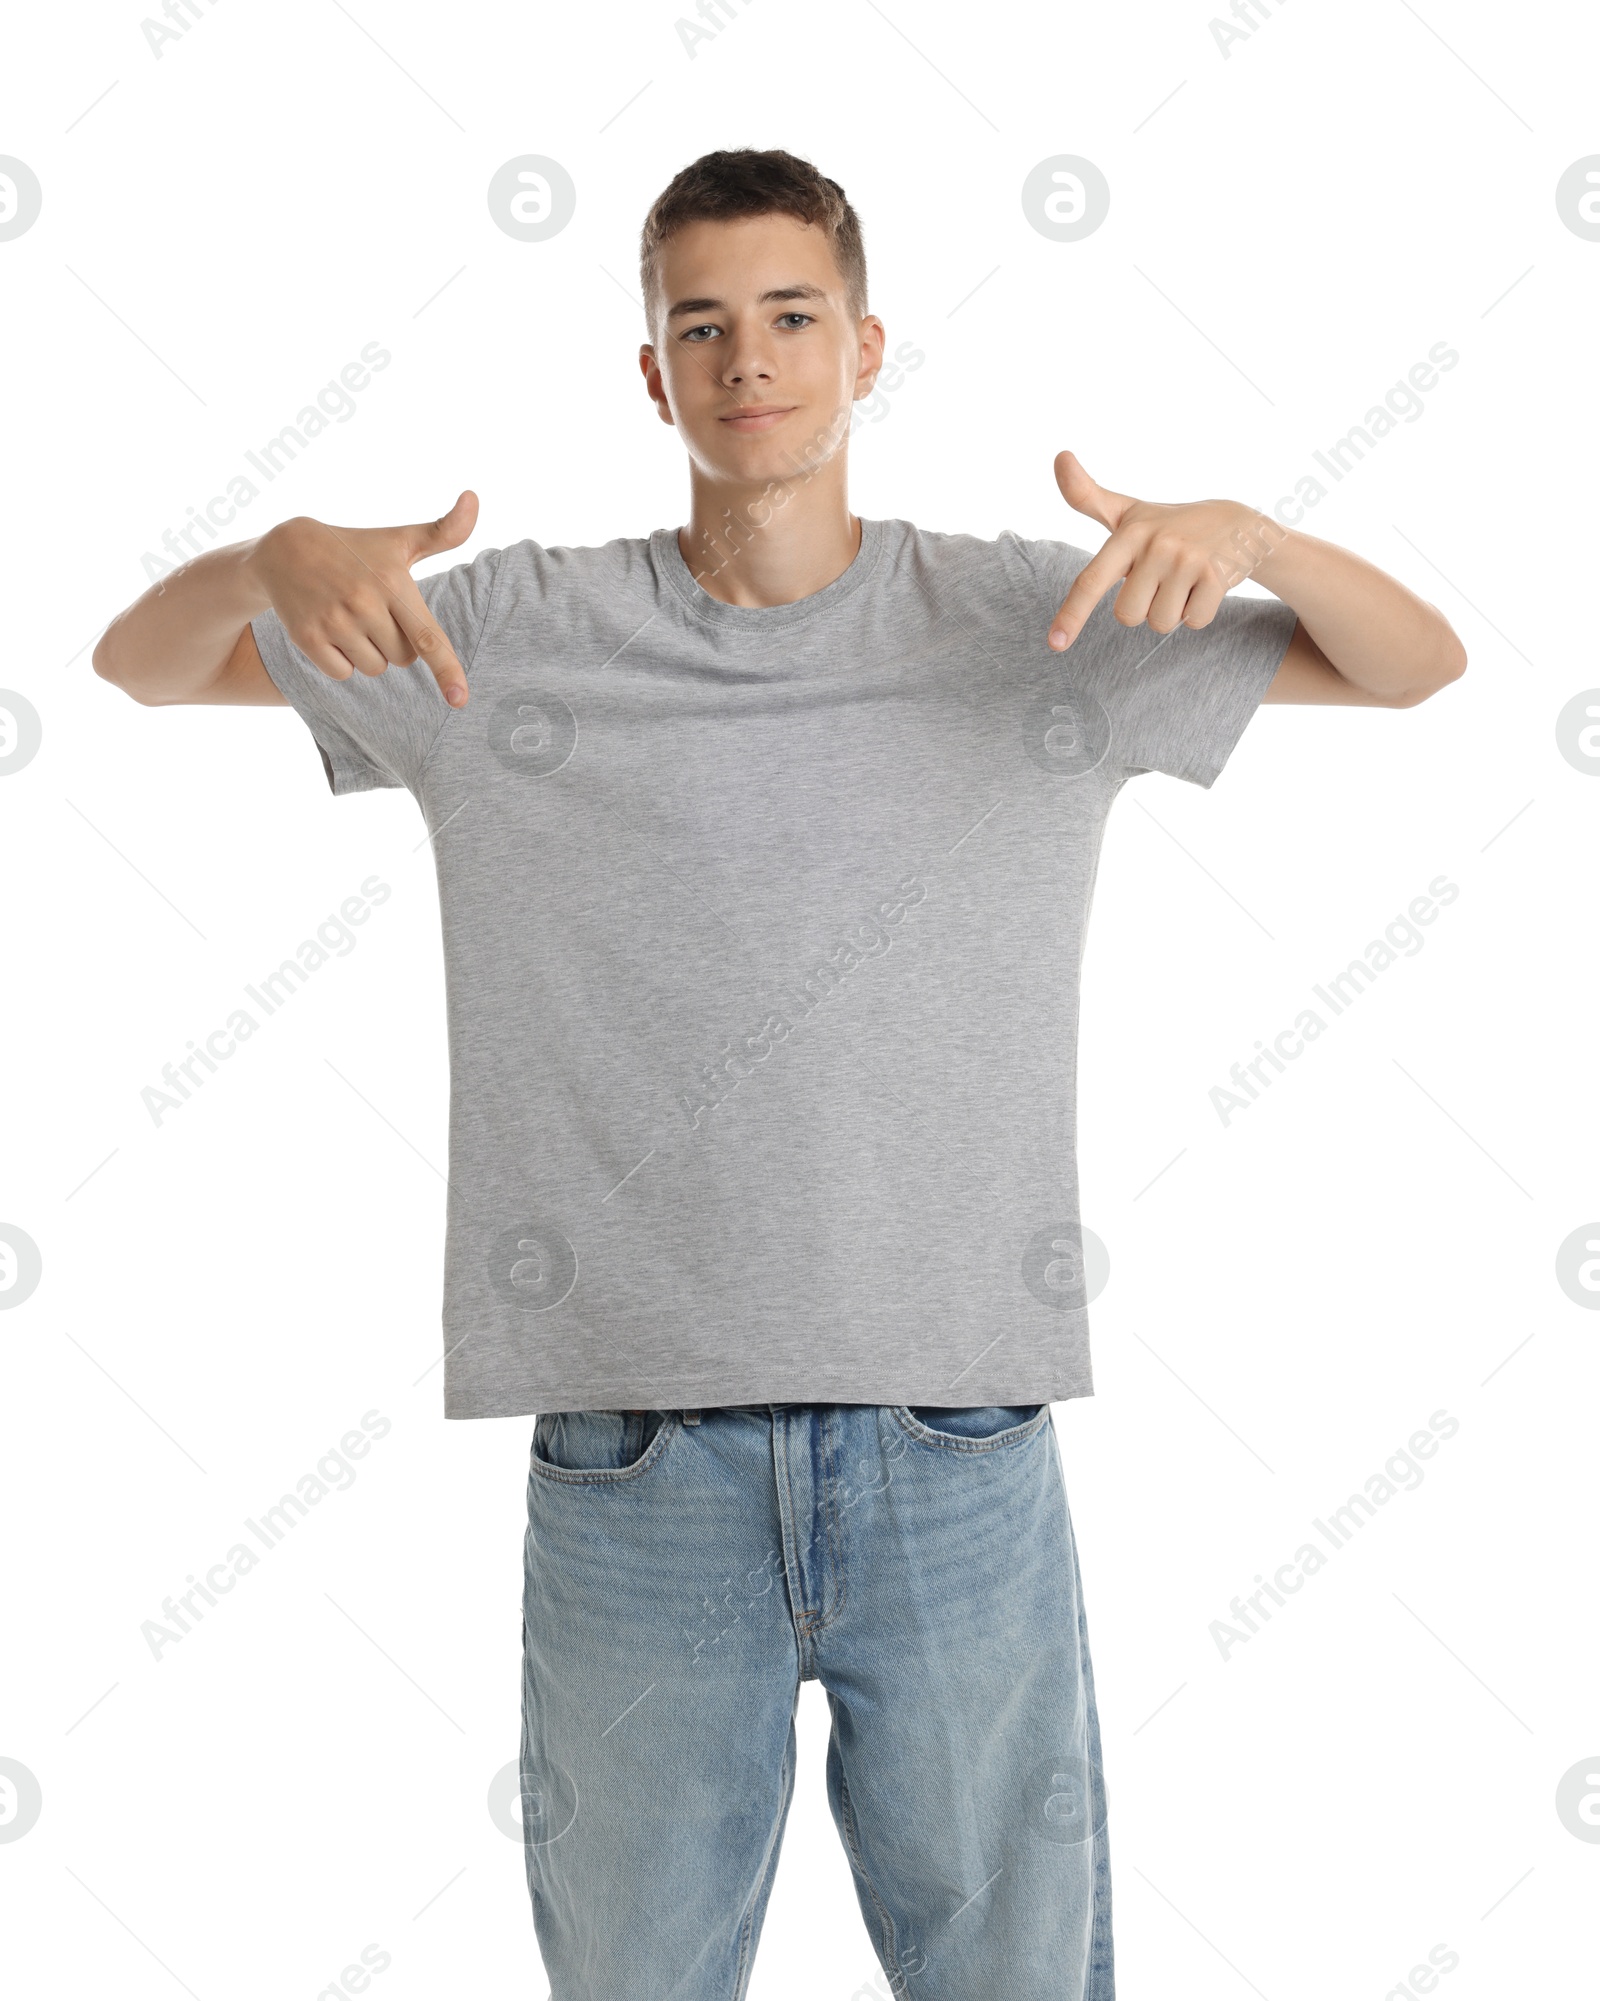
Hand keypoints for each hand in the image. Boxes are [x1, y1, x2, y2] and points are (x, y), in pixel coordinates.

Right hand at [248, 491, 479, 705]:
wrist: (286, 550)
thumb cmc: (356, 549)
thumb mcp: (399, 540)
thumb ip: (444, 531)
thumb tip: (474, 497)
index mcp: (393, 583)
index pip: (427, 636)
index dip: (447, 670)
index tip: (459, 699)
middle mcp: (364, 604)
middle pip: (403, 659)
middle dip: (396, 643)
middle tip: (375, 612)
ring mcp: (334, 621)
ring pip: (374, 668)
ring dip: (369, 653)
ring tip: (352, 618)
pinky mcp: (307, 637)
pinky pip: (343, 673)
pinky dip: (342, 661)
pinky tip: (331, 630)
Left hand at [1046, 451, 1280, 651]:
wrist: (1237, 524)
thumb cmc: (1169, 524)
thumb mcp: (1127, 512)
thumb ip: (1087, 496)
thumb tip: (1059, 455)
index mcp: (1128, 533)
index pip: (1091, 580)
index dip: (1072, 614)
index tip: (1055, 643)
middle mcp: (1156, 544)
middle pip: (1128, 616)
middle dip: (1143, 607)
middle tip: (1160, 579)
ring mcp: (1187, 560)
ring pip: (1161, 623)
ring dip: (1172, 611)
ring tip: (1184, 581)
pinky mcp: (1216, 577)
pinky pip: (1194, 622)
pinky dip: (1198, 613)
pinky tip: (1205, 586)